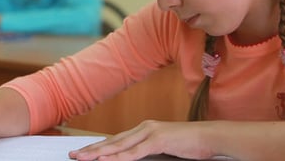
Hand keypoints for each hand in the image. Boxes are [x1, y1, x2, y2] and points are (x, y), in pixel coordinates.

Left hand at [69, 120, 217, 160]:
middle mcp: (144, 128)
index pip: (117, 140)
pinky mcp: (158, 140)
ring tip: (83, 158)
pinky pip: (135, 152)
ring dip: (100, 153)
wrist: (210, 136)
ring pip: (119, 146)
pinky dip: (120, 158)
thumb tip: (133, 158)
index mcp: (145, 129)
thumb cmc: (191, 144)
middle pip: (113, 141)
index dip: (99, 147)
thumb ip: (149, 152)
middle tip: (74, 155)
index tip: (84, 153)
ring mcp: (150, 132)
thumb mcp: (165, 148)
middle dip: (92, 149)